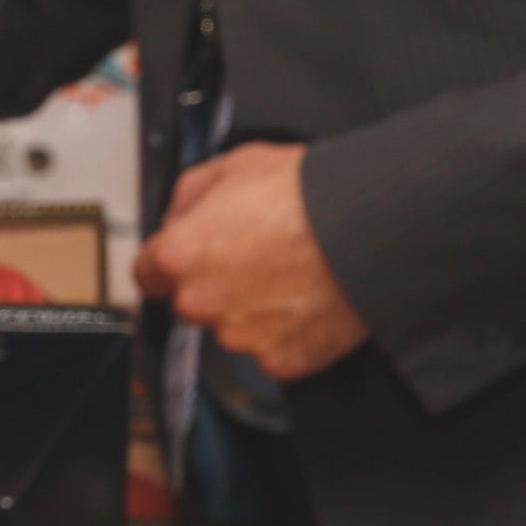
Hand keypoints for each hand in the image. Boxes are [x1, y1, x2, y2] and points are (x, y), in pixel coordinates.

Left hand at [135, 142, 367, 381]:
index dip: (169, 264)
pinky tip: (312, 303)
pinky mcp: (282, 359)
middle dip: (217, 284)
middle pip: (193, 302)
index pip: (148, 274)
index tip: (187, 262)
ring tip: (296, 276)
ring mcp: (241, 335)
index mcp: (180, 255)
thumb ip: (190, 196)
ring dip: (255, 311)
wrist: (377, 225)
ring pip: (234, 329)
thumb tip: (177, 217)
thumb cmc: (313, 193)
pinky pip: (276, 352)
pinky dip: (291, 334)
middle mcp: (200, 302)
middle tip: (262, 259)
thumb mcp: (238, 165)